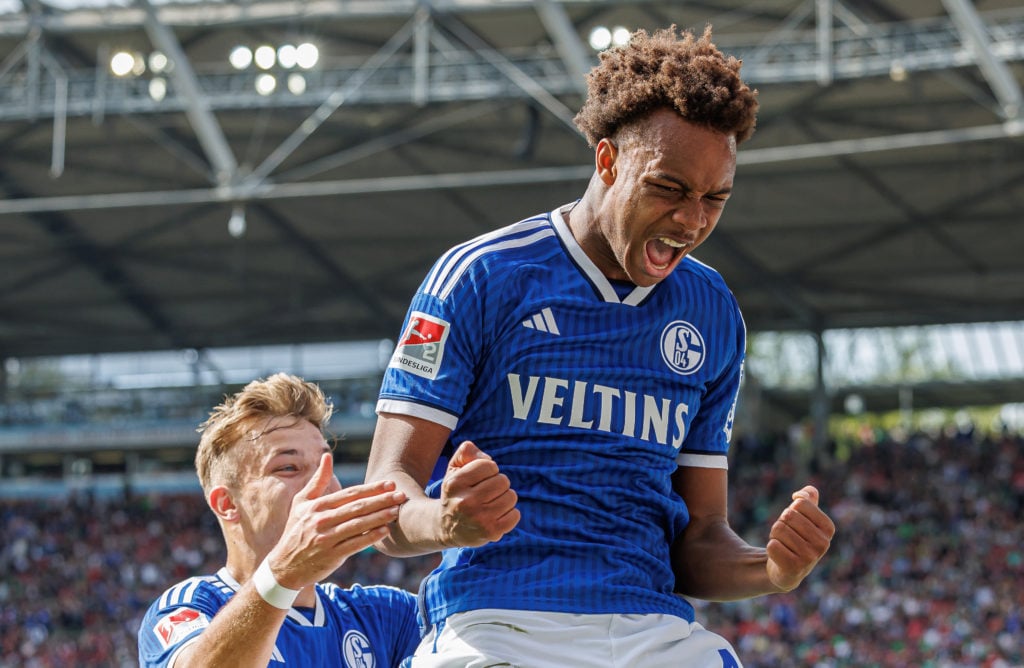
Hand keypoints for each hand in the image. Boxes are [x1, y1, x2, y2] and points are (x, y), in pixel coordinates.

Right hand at [267, 453, 406, 588]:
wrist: (284, 566)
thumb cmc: (296, 530)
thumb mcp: (301, 503)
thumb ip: (318, 480)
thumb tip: (327, 456)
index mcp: (317, 506)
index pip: (350, 494)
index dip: (372, 488)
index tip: (390, 484)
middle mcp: (321, 521)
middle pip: (357, 507)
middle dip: (382, 500)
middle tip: (401, 495)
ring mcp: (326, 539)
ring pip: (358, 525)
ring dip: (379, 517)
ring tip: (396, 511)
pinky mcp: (330, 556)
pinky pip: (354, 545)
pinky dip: (370, 537)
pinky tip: (385, 530)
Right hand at [437, 441, 519, 547]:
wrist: (446, 527)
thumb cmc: (456, 492)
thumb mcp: (454, 469)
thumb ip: (467, 452)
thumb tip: (487, 459)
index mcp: (455, 484)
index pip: (489, 465)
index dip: (488, 469)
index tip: (479, 479)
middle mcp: (465, 502)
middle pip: (503, 481)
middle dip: (498, 483)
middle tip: (487, 492)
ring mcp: (479, 519)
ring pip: (511, 496)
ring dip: (505, 498)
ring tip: (491, 504)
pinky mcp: (491, 532)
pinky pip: (515, 515)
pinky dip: (510, 513)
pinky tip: (496, 516)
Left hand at [766, 485, 834, 591]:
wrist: (789, 569)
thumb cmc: (797, 537)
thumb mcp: (805, 517)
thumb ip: (807, 499)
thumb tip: (801, 494)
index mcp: (828, 527)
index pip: (800, 503)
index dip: (791, 510)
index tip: (795, 523)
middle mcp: (823, 543)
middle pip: (788, 515)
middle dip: (781, 523)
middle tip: (787, 536)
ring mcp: (810, 557)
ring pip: (778, 529)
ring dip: (775, 535)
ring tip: (784, 546)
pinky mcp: (794, 568)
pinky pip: (772, 545)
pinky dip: (771, 547)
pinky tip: (780, 556)